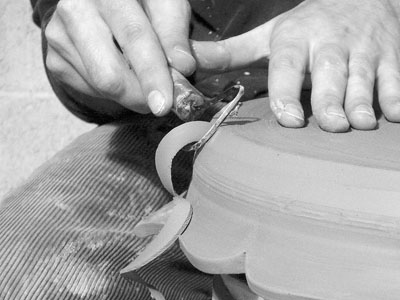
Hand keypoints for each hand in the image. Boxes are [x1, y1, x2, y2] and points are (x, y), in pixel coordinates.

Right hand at [45, 0, 194, 115]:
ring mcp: (59, 37)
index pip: (133, 37)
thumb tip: (184, 67)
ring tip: (142, 77)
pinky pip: (91, 91)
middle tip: (162, 102)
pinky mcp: (55, 61)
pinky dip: (115, 92)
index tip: (165, 104)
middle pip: (109, 74)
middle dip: (141, 96)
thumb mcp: (165, 6)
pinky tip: (121, 72)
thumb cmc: (139, 2)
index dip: (152, 73)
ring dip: (131, 94)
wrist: (100, 3)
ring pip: (101, 87)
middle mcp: (76, 9)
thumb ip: (175, 34)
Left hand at [191, 0, 399, 131]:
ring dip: (363, 102)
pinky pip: (396, 79)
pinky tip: (395, 115)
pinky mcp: (391, 57)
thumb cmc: (308, 26)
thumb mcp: (269, 35)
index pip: (288, 64)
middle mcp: (330, 43)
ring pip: (365, 78)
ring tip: (359, 124)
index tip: (289, 119)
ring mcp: (364, 50)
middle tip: (331, 126)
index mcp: (296, 38)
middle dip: (331, 100)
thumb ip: (230, 53)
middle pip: (331, 73)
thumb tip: (185, 65)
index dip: (287, 91)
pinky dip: (397, 97)